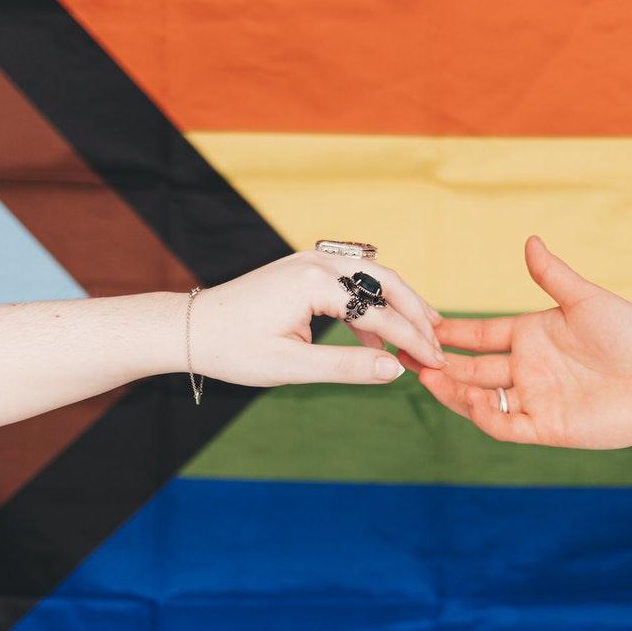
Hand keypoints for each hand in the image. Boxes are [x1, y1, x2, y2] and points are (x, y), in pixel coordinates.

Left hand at [191, 250, 446, 386]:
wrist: (192, 328)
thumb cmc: (234, 349)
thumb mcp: (292, 367)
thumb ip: (348, 367)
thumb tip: (396, 370)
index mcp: (314, 283)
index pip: (380, 311)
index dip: (412, 339)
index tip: (436, 361)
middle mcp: (316, 261)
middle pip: (386, 281)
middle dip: (416, 312)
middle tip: (439, 341)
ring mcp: (310, 260)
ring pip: (372, 276)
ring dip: (398, 304)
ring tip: (421, 335)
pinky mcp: (304, 268)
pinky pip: (352, 279)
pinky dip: (371, 303)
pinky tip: (378, 335)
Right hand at [403, 237, 631, 446]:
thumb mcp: (585, 300)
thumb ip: (552, 276)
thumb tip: (529, 241)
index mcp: (531, 336)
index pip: (478, 335)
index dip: (449, 333)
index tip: (418, 324)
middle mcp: (528, 369)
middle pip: (471, 369)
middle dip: (438, 363)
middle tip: (406, 355)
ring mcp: (536, 399)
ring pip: (480, 399)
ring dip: (452, 390)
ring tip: (427, 376)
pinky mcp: (547, 427)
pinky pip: (505, 425)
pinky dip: (484, 414)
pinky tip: (471, 399)